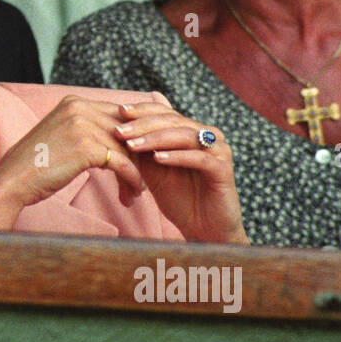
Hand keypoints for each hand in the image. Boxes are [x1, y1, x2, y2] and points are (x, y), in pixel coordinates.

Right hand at [0, 95, 147, 227]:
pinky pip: (122, 163)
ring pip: (126, 149)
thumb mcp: (62, 136)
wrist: (13, 180)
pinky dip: (131, 180)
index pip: (118, 116)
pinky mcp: (86, 147)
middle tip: (139, 180)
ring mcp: (82, 125)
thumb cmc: (36, 165)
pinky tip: (131, 193)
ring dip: (135, 173)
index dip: (133, 139)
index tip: (141, 160)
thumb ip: (86, 129)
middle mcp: (79, 107)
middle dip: (137, 157)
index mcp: (74, 102)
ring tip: (135, 192)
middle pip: (126, 130)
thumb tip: (118, 138)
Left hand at [113, 102, 245, 242]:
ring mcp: (218, 151)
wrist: (203, 230)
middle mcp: (207, 136)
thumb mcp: (153, 172)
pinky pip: (199, 158)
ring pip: (184, 136)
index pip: (165, 113)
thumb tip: (117, 129)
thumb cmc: (179, 200)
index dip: (142, 111)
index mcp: (191, 132)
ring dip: (156, 139)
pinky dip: (177, 157)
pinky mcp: (224, 169)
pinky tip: (158, 159)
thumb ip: (141, 151)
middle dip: (143, 125)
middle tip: (120, 131)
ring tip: (133, 145)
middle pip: (173, 121)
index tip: (118, 112)